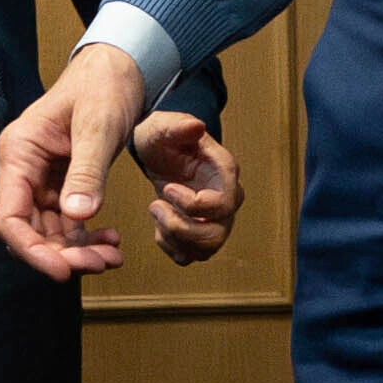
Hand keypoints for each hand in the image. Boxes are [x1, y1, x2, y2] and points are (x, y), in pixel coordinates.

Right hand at [0, 41, 144, 279]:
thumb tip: (78, 216)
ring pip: (48, 232)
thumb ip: (87, 171)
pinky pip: (67, 223)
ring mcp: (41, 180)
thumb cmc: (103, 87)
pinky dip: (86, 239)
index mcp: (18, 152)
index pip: (9, 216)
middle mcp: (23, 169)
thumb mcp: (98, 126)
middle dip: (61, 254)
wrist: (119, 70)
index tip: (62, 271)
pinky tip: (111, 241)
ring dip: (77, 252)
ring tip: (112, 257)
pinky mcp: (62, 185)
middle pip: (28, 230)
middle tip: (101, 263)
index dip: (31, 249)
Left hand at [133, 112, 242, 264]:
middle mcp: (227, 199)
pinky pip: (191, 256)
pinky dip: (171, 247)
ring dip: (174, 238)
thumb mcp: (163, 126)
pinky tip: (159, 225)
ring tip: (156, 211)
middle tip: (155, 205)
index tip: (167, 188)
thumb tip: (196, 126)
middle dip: (180, 227)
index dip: (192, 204)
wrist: (159, 150)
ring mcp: (216, 219)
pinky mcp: (200, 233)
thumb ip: (178, 126)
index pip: (222, 203)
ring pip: (206, 249)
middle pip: (216, 234)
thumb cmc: (164, 136)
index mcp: (224, 172)